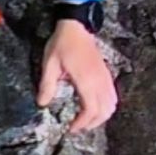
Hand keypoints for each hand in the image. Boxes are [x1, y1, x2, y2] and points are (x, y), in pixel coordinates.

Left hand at [37, 18, 117, 134]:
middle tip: (77, 127)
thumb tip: (42, 103)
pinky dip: (106, 106)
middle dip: (92, 123)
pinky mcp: (106, 74)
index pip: (91, 110)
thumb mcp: (50, 64)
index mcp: (86, 80)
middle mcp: (99, 81)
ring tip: (86, 119)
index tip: (71, 128)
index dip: (82, 123)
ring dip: (101, 116)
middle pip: (105, 111)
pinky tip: (94, 105)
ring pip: (112, 104)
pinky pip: (112, 95)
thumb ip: (47, 85)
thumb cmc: (63, 43)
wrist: (77, 26)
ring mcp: (105, 77)